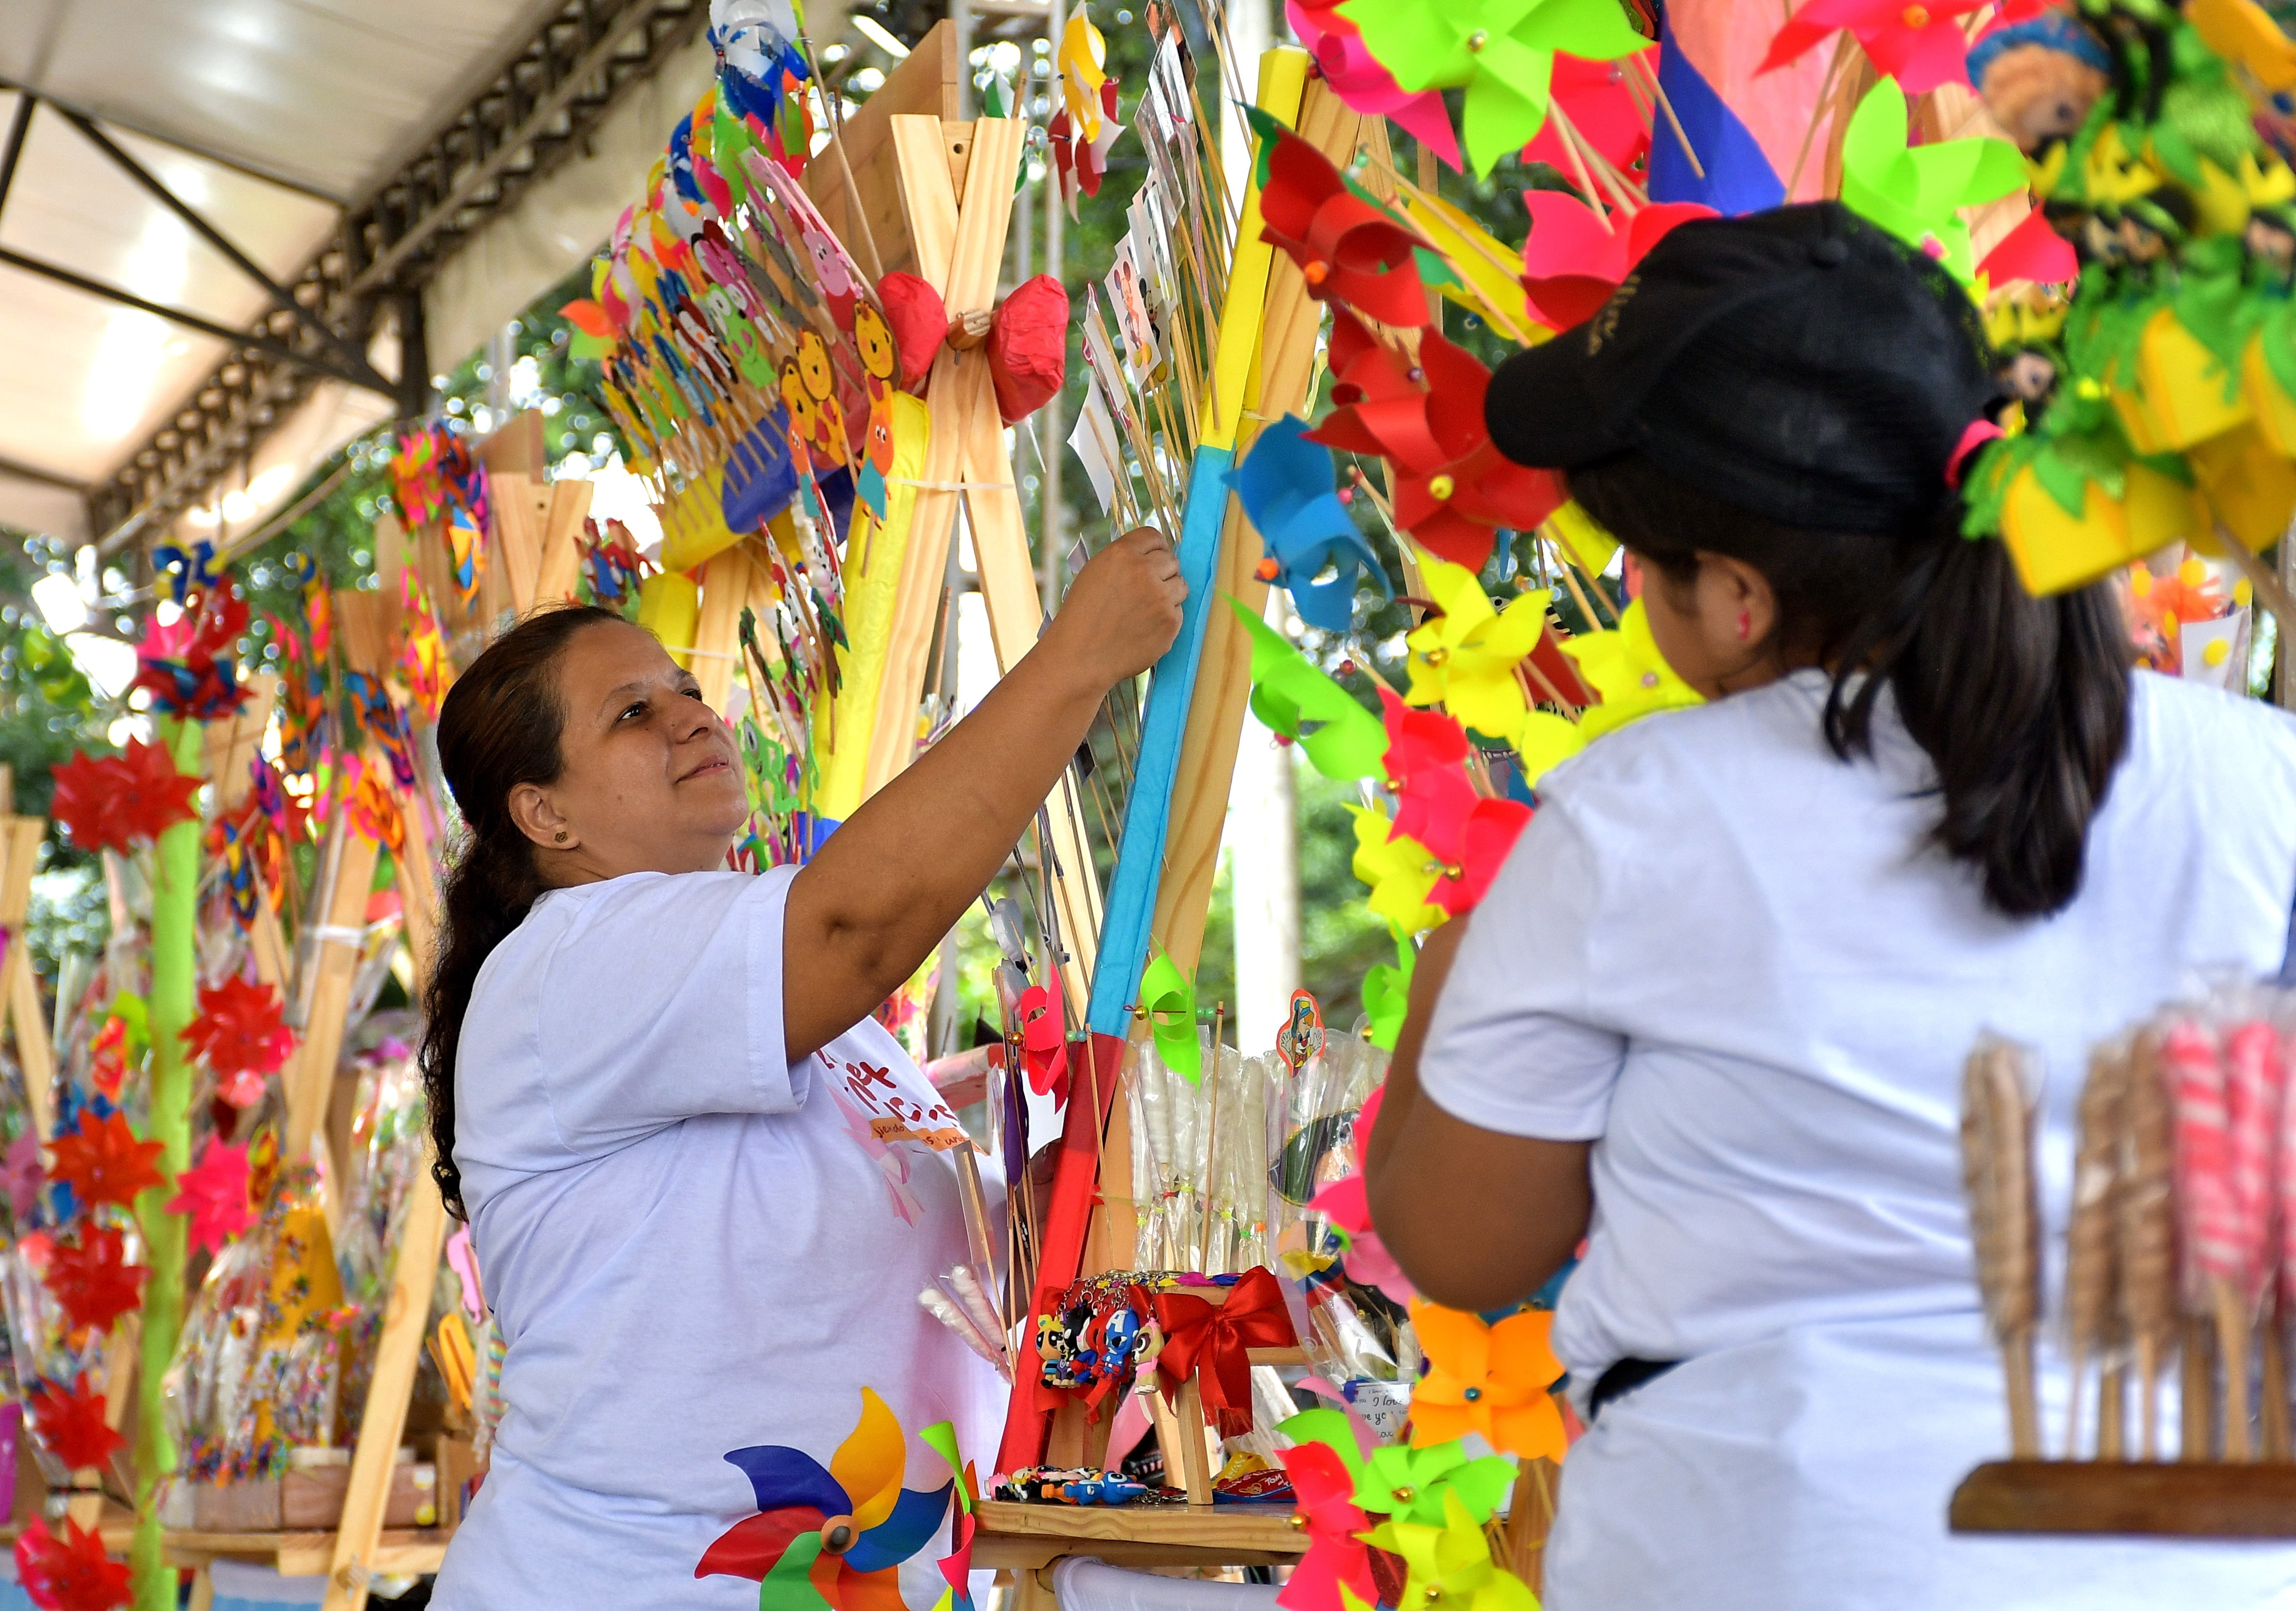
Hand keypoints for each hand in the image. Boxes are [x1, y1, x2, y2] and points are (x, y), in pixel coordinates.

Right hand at [1044, 527, 1185, 688]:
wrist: (1080, 657)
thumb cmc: (1082, 616)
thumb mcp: (1095, 573)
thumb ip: (1124, 560)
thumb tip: (1153, 556)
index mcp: (1121, 554)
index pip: (1153, 536)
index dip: (1153, 549)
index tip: (1151, 560)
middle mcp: (1144, 571)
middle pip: (1171, 560)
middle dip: (1162, 572)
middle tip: (1146, 590)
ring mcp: (1160, 598)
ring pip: (1181, 585)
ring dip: (1168, 594)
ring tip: (1145, 609)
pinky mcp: (1170, 622)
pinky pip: (1178, 612)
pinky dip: (1166, 619)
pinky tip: (1144, 627)